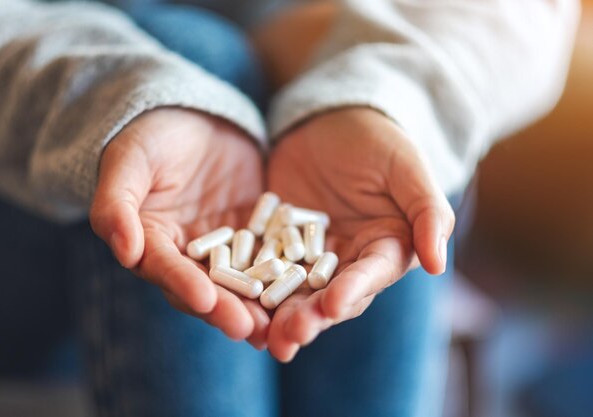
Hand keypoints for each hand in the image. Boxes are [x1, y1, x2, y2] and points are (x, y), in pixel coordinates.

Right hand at [90, 108, 268, 347]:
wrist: (196, 116)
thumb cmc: (152, 134)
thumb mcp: (129, 160)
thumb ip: (117, 204)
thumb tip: (122, 250)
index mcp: (150, 241)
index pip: (164, 268)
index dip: (181, 284)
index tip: (203, 299)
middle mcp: (186, 254)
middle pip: (203, 287)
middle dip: (225, 309)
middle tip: (249, 329)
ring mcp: (223, 248)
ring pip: (239, 283)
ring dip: (255, 307)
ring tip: (277, 327)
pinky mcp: (254, 237)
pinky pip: (269, 258)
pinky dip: (282, 278)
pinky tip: (302, 295)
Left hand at [266, 108, 454, 360]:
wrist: (330, 120)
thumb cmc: (377, 139)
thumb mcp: (406, 168)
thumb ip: (427, 212)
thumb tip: (438, 264)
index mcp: (384, 248)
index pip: (370, 275)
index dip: (354, 291)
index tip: (334, 305)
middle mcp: (347, 261)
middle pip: (330, 296)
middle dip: (311, 317)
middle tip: (290, 336)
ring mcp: (308, 257)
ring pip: (294, 293)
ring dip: (279, 316)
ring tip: (263, 337)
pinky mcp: (275, 245)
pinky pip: (260, 267)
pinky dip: (250, 287)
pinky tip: (232, 302)